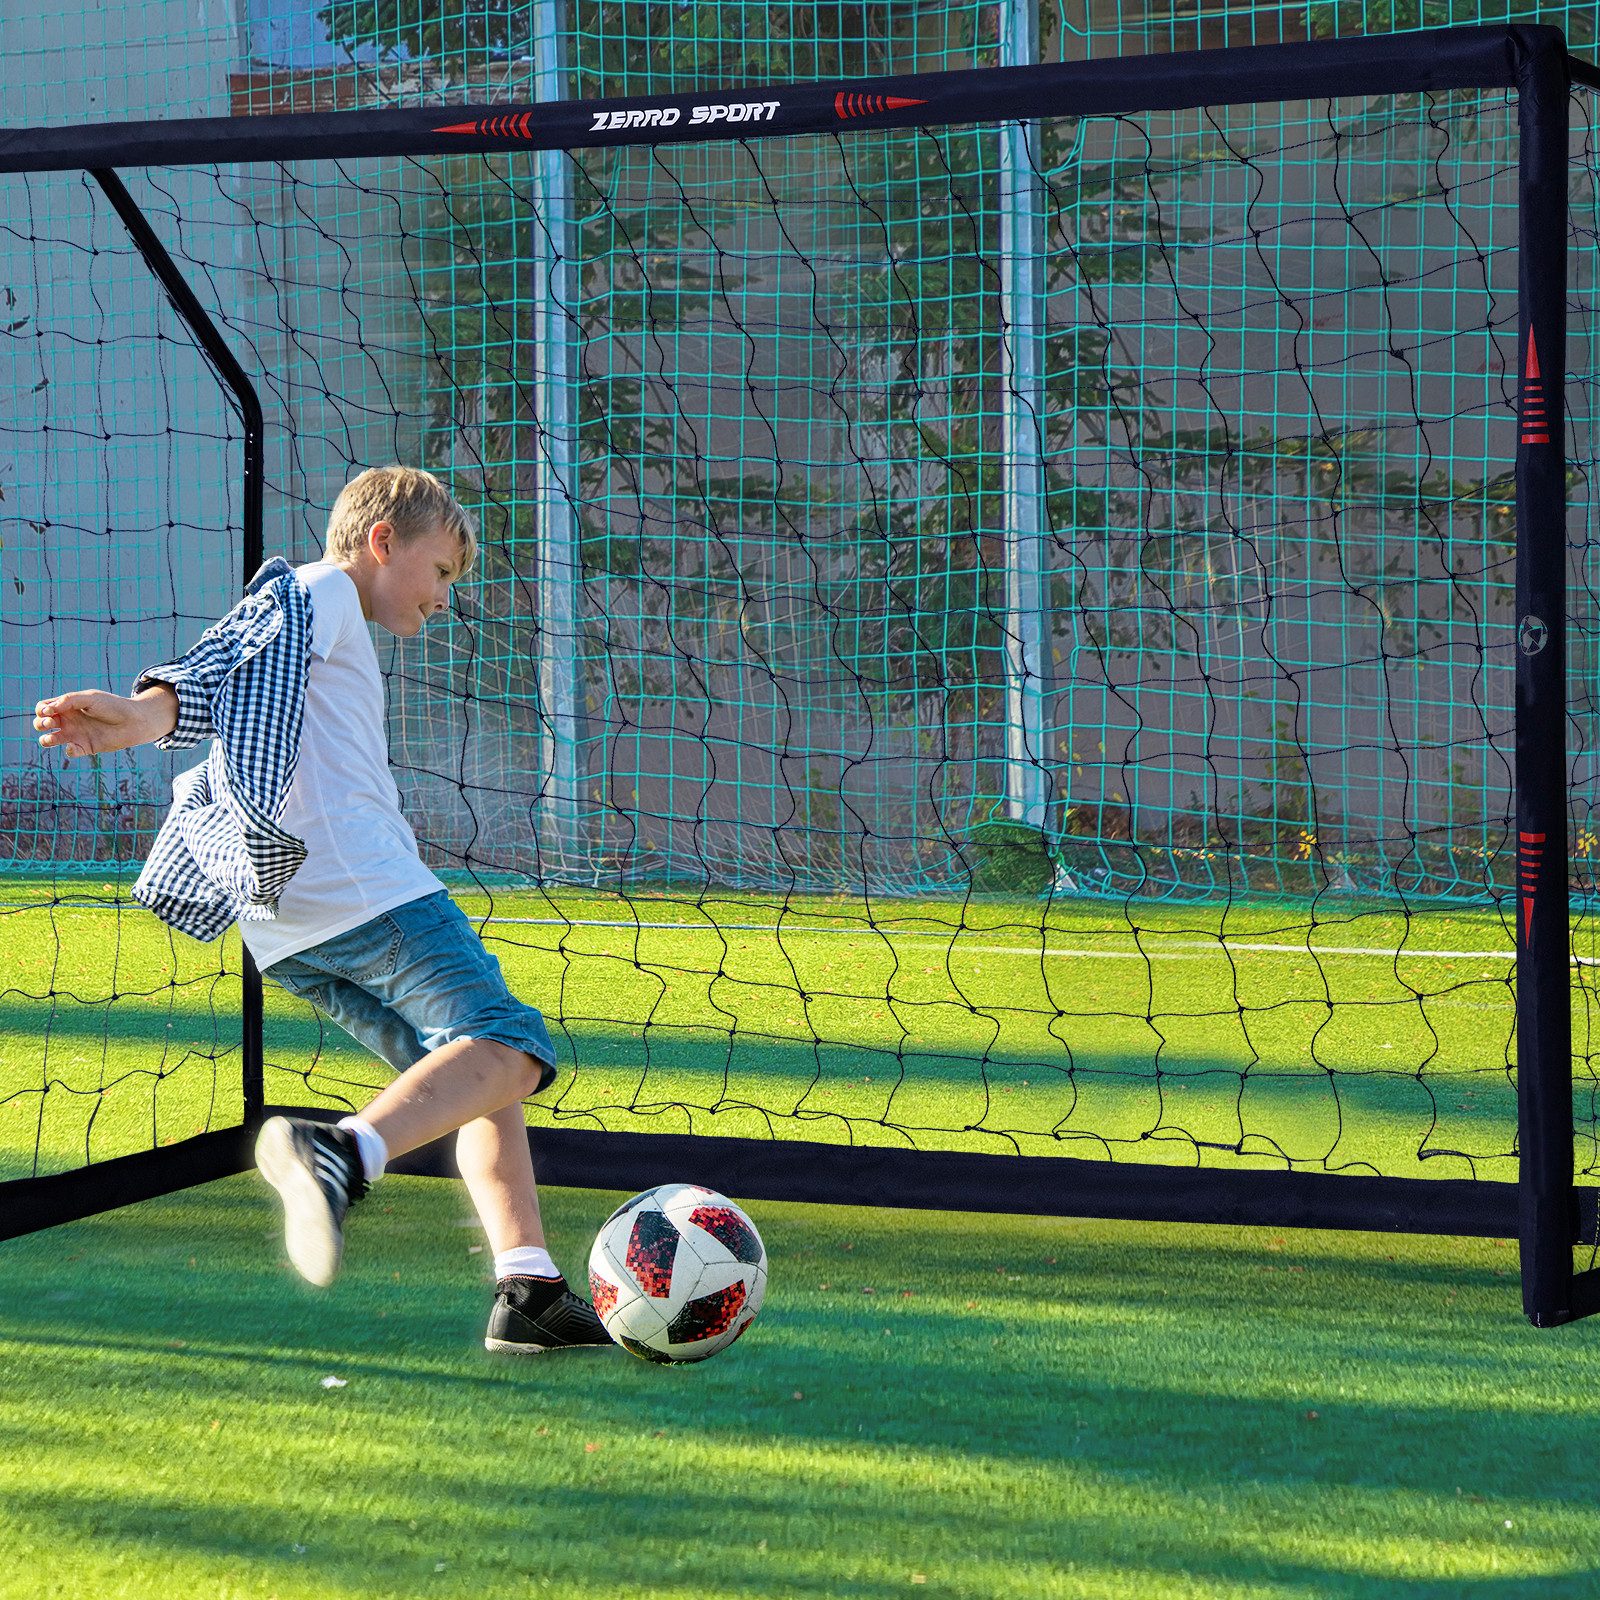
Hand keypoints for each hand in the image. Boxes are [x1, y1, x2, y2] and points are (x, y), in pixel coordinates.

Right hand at [34, 687, 174, 759]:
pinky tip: (74, 746)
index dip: (42, 710)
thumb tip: (49, 709)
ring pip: (49, 740)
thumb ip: (69, 700)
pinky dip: (68, 750)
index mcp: (68, 706)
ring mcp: (76, 734)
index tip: (51, 710)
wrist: (134, 721)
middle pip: (42, 723)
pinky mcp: (86, 747)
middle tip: (52, 722)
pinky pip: (70, 752)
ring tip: (52, 738)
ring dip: (45, 740)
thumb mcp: (90, 697)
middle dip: (40, 723)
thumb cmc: (113, 706)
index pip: (44, 708)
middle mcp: (69, 720)